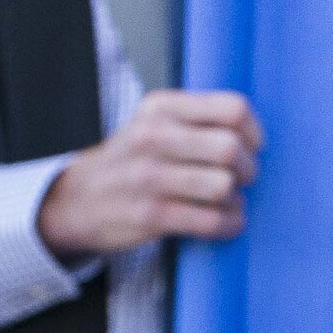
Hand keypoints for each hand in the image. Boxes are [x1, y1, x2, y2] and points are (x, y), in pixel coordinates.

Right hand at [39, 89, 263, 257]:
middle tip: (241, 177)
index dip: (253, 132)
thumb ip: (198, 118)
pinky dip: (229, 224)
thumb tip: (254, 136)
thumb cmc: (131, 160)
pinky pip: (210, 221)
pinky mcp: (150, 215)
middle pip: (231, 148)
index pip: (232, 109)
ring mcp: (149, 177)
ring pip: (224, 186)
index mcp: (162, 108)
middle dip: (247, 168)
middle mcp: (153, 137)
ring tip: (227, 199)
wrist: (77, 200)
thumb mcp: (154, 122)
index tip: (250, 146)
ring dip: (236, 198)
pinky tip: (224, 221)